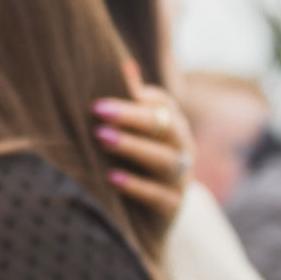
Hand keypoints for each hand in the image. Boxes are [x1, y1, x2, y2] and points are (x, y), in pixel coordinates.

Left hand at [91, 59, 192, 222]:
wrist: (157, 215)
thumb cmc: (141, 162)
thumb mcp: (139, 133)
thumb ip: (133, 101)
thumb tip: (124, 64)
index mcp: (173, 125)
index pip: (163, 104)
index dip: (140, 97)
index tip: (105, 95)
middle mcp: (182, 148)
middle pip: (165, 126)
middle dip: (132, 116)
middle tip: (97, 109)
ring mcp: (181, 178)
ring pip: (164, 160)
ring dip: (133, 147)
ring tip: (101, 137)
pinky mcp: (172, 206)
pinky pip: (158, 195)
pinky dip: (136, 186)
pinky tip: (110, 177)